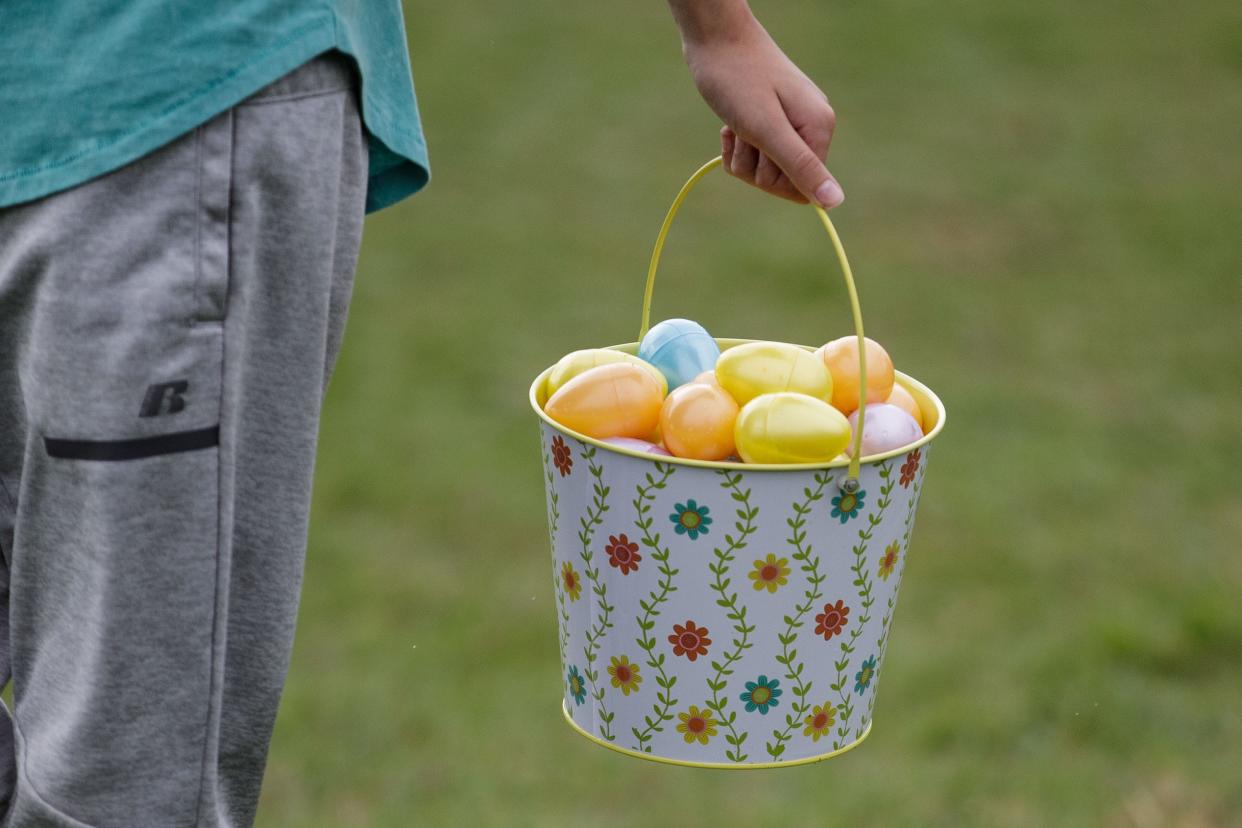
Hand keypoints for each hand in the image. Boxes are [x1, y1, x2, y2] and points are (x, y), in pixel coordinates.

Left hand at [669, 2, 842, 207]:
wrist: (715, 39)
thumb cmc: (738, 80)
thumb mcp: (767, 130)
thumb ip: (801, 166)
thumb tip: (835, 202)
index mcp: (819, 129)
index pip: (805, 189)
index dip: (775, 181)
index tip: (760, 151)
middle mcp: (811, 127)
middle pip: (783, 182)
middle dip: (754, 167)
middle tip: (743, 133)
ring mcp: (790, 124)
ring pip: (764, 171)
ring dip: (742, 155)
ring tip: (734, 126)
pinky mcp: (769, 121)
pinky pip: (753, 156)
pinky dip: (735, 147)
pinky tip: (729, 127)